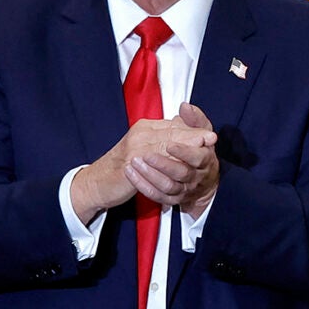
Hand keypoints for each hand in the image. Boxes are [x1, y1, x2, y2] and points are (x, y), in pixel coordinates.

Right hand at [70, 116, 216, 223]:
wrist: (98, 182)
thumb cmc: (124, 167)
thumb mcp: (146, 151)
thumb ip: (163, 141)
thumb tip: (183, 133)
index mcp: (145, 128)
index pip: (173, 126)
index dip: (193, 130)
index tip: (210, 134)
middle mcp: (140, 133)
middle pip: (172, 132)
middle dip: (193, 136)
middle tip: (211, 139)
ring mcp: (135, 146)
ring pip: (165, 144)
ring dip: (185, 147)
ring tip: (203, 150)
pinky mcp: (131, 161)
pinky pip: (154, 160)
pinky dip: (170, 161)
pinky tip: (183, 166)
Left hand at [124, 103, 219, 219]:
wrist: (201, 182)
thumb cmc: (199, 152)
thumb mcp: (202, 134)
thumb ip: (194, 120)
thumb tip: (185, 106)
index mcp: (205, 160)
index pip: (198, 157)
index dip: (184, 152)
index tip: (169, 145)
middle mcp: (196, 178)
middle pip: (181, 173)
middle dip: (163, 164)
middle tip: (145, 155)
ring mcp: (183, 190)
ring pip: (167, 186)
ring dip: (149, 175)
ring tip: (134, 162)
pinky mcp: (172, 199)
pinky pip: (156, 195)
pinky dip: (143, 185)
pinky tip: (131, 173)